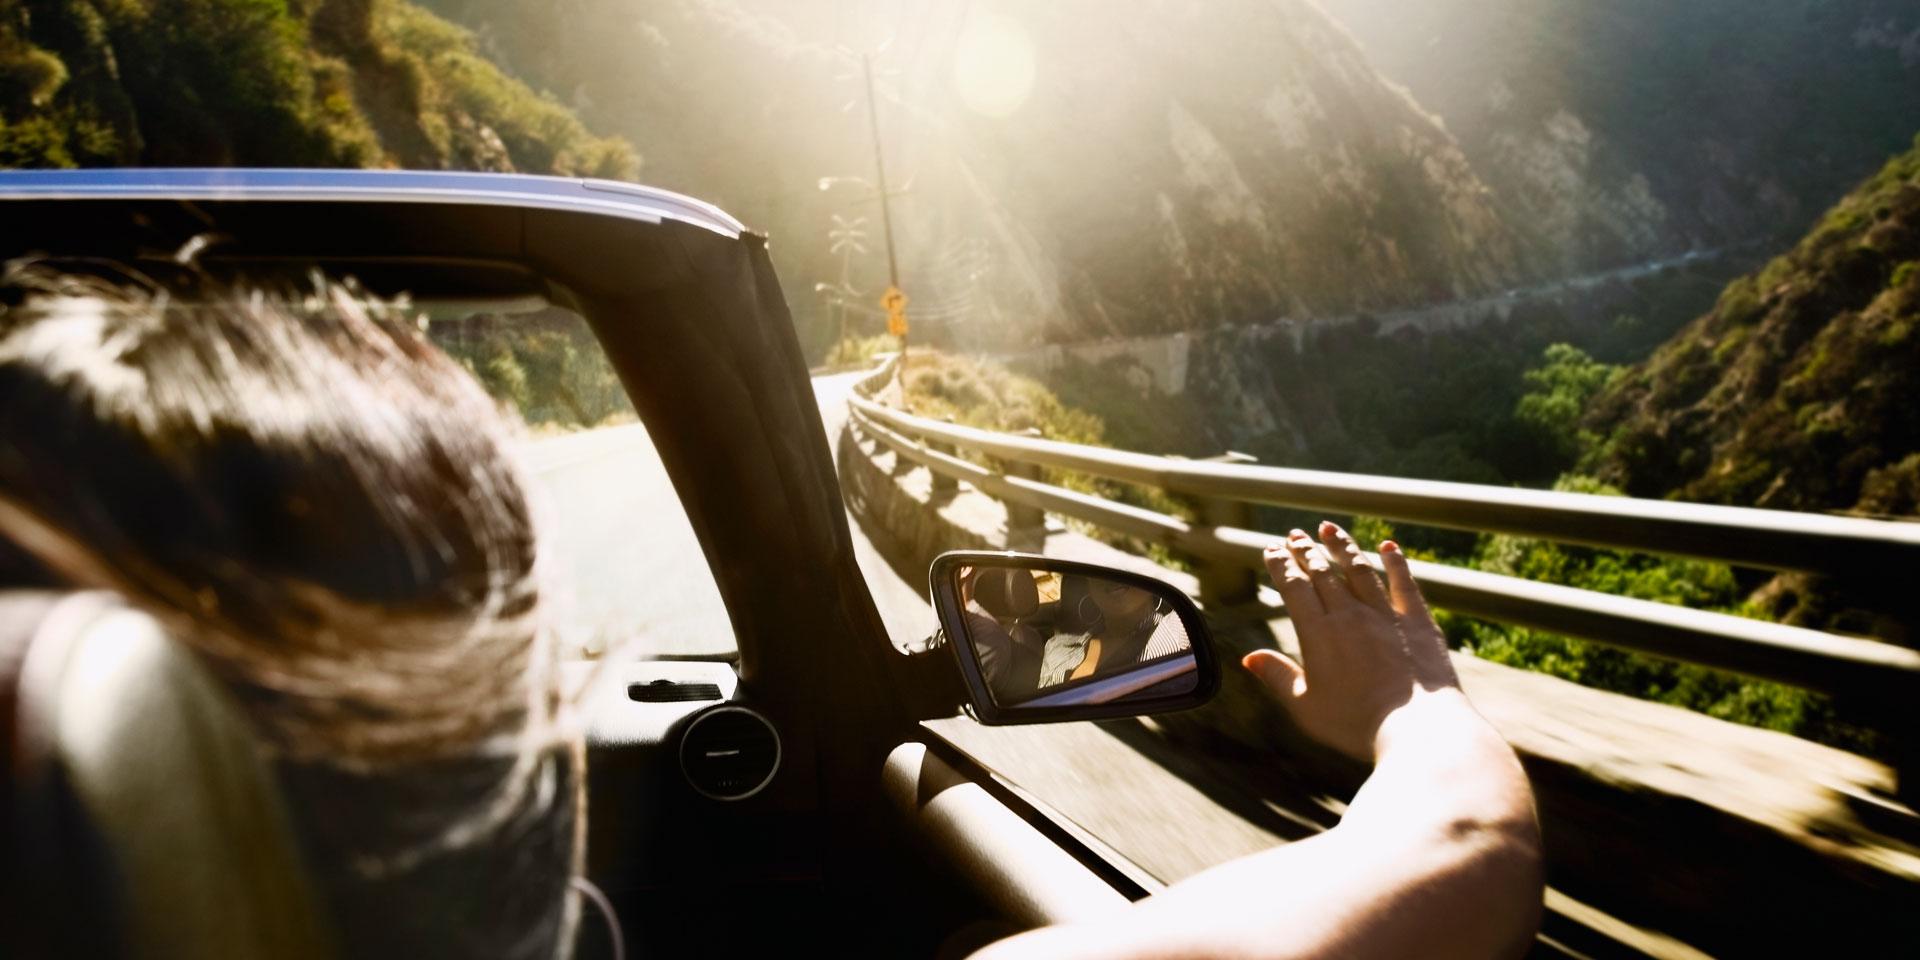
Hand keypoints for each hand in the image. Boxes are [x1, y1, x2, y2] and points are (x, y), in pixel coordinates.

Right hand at [1242, 521, 1461, 761]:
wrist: (1418, 729)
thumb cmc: (1356, 725)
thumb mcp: (1306, 707)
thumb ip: (1278, 677)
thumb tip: (1249, 658)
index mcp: (1317, 633)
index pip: (1293, 587)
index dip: (1280, 565)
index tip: (1271, 549)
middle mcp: (1349, 615)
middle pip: (1322, 572)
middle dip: (1305, 550)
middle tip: (1293, 534)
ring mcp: (1385, 615)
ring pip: (1359, 569)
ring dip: (1342, 546)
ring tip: (1328, 527)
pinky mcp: (1418, 622)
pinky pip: (1405, 583)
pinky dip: (1396, 561)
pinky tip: (1388, 546)